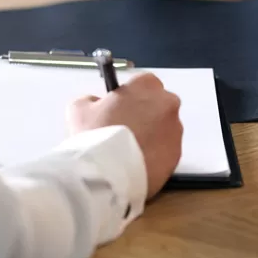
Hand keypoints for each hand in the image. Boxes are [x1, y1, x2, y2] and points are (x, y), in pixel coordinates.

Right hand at [67, 73, 182, 198]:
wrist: (107, 174)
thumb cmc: (95, 135)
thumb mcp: (79, 109)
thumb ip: (92, 100)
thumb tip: (97, 104)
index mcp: (146, 85)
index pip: (143, 83)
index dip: (131, 97)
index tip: (120, 109)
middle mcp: (168, 103)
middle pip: (158, 105)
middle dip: (145, 115)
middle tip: (125, 131)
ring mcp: (175, 129)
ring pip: (164, 129)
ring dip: (152, 135)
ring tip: (130, 152)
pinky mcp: (178, 154)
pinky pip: (166, 150)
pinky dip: (156, 155)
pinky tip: (137, 164)